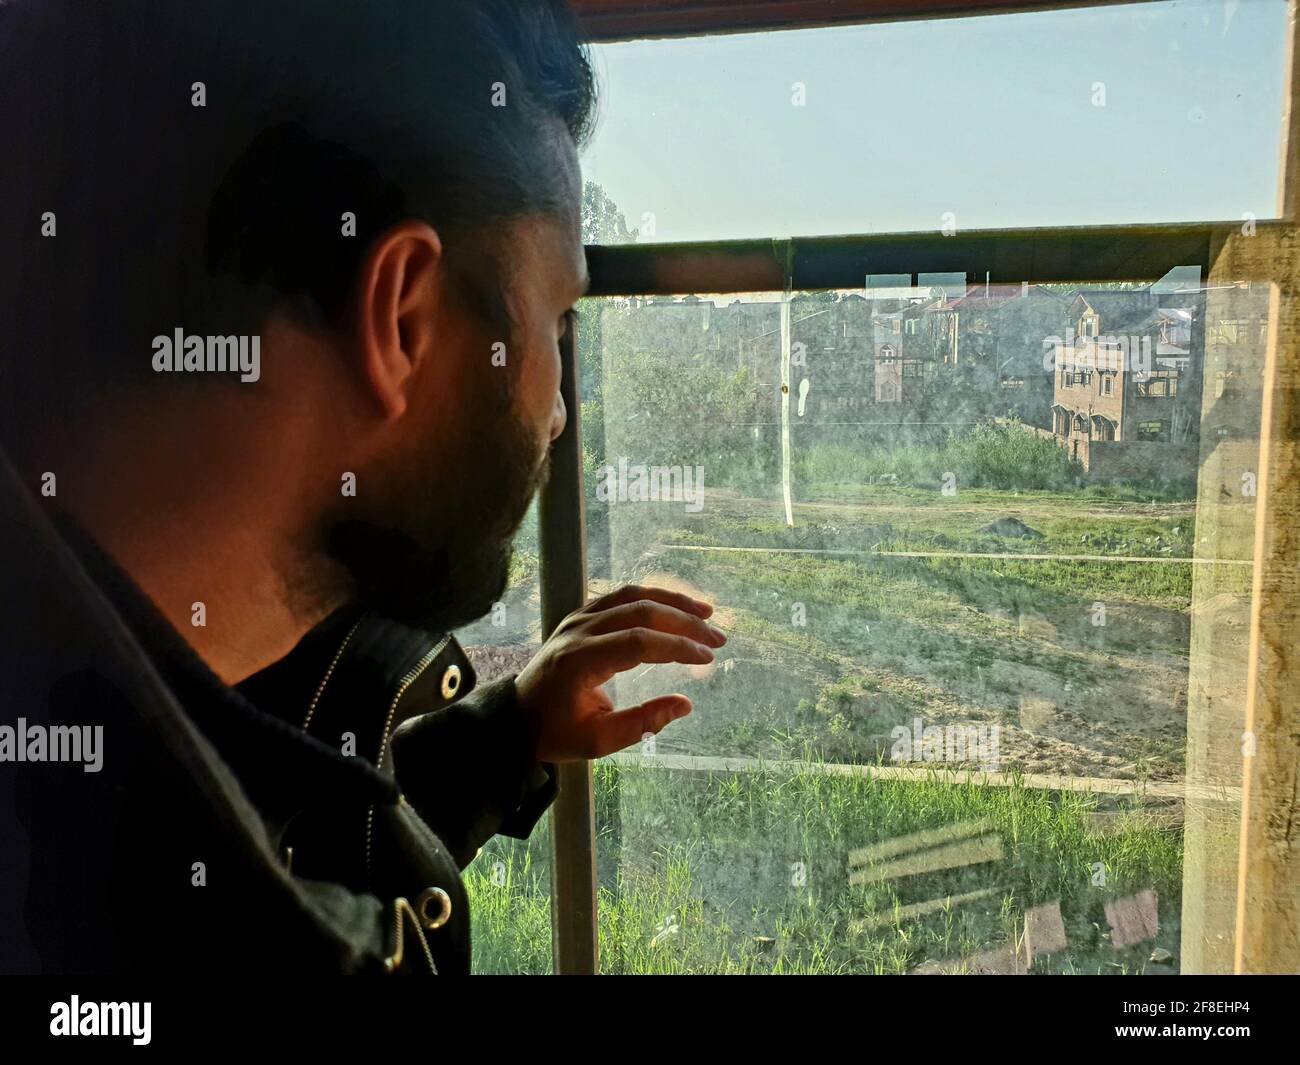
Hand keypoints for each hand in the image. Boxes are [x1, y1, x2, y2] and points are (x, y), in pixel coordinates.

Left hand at [514, 584, 725, 762]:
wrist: (517, 716)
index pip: (637, 642)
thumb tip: (685, 704)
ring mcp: (578, 618)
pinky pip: (620, 596)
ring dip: (672, 601)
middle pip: (639, 611)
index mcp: (579, 661)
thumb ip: (642, 723)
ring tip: (706, 613)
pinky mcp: (581, 615)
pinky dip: (652, 597)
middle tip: (717, 639)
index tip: (707, 657)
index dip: (676, 646)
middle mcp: (577, 631)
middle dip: (684, 621)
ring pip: (631, 595)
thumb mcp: (598, 741)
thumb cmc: (556, 732)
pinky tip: (676, 607)